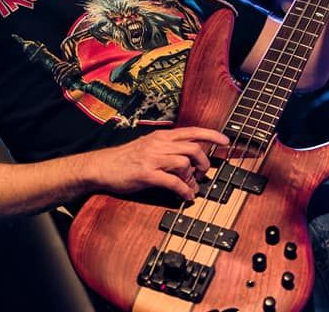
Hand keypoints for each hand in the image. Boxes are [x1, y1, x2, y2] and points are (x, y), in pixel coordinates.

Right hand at [96, 127, 229, 200]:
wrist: (102, 166)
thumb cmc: (126, 158)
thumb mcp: (149, 146)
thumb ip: (168, 148)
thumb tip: (189, 158)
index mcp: (162, 136)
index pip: (192, 131)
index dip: (212, 135)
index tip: (226, 141)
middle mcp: (159, 144)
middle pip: (193, 148)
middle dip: (204, 162)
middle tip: (203, 173)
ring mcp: (153, 159)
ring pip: (185, 163)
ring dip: (193, 178)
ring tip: (191, 187)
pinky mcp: (147, 174)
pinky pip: (173, 182)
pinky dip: (184, 190)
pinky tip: (186, 196)